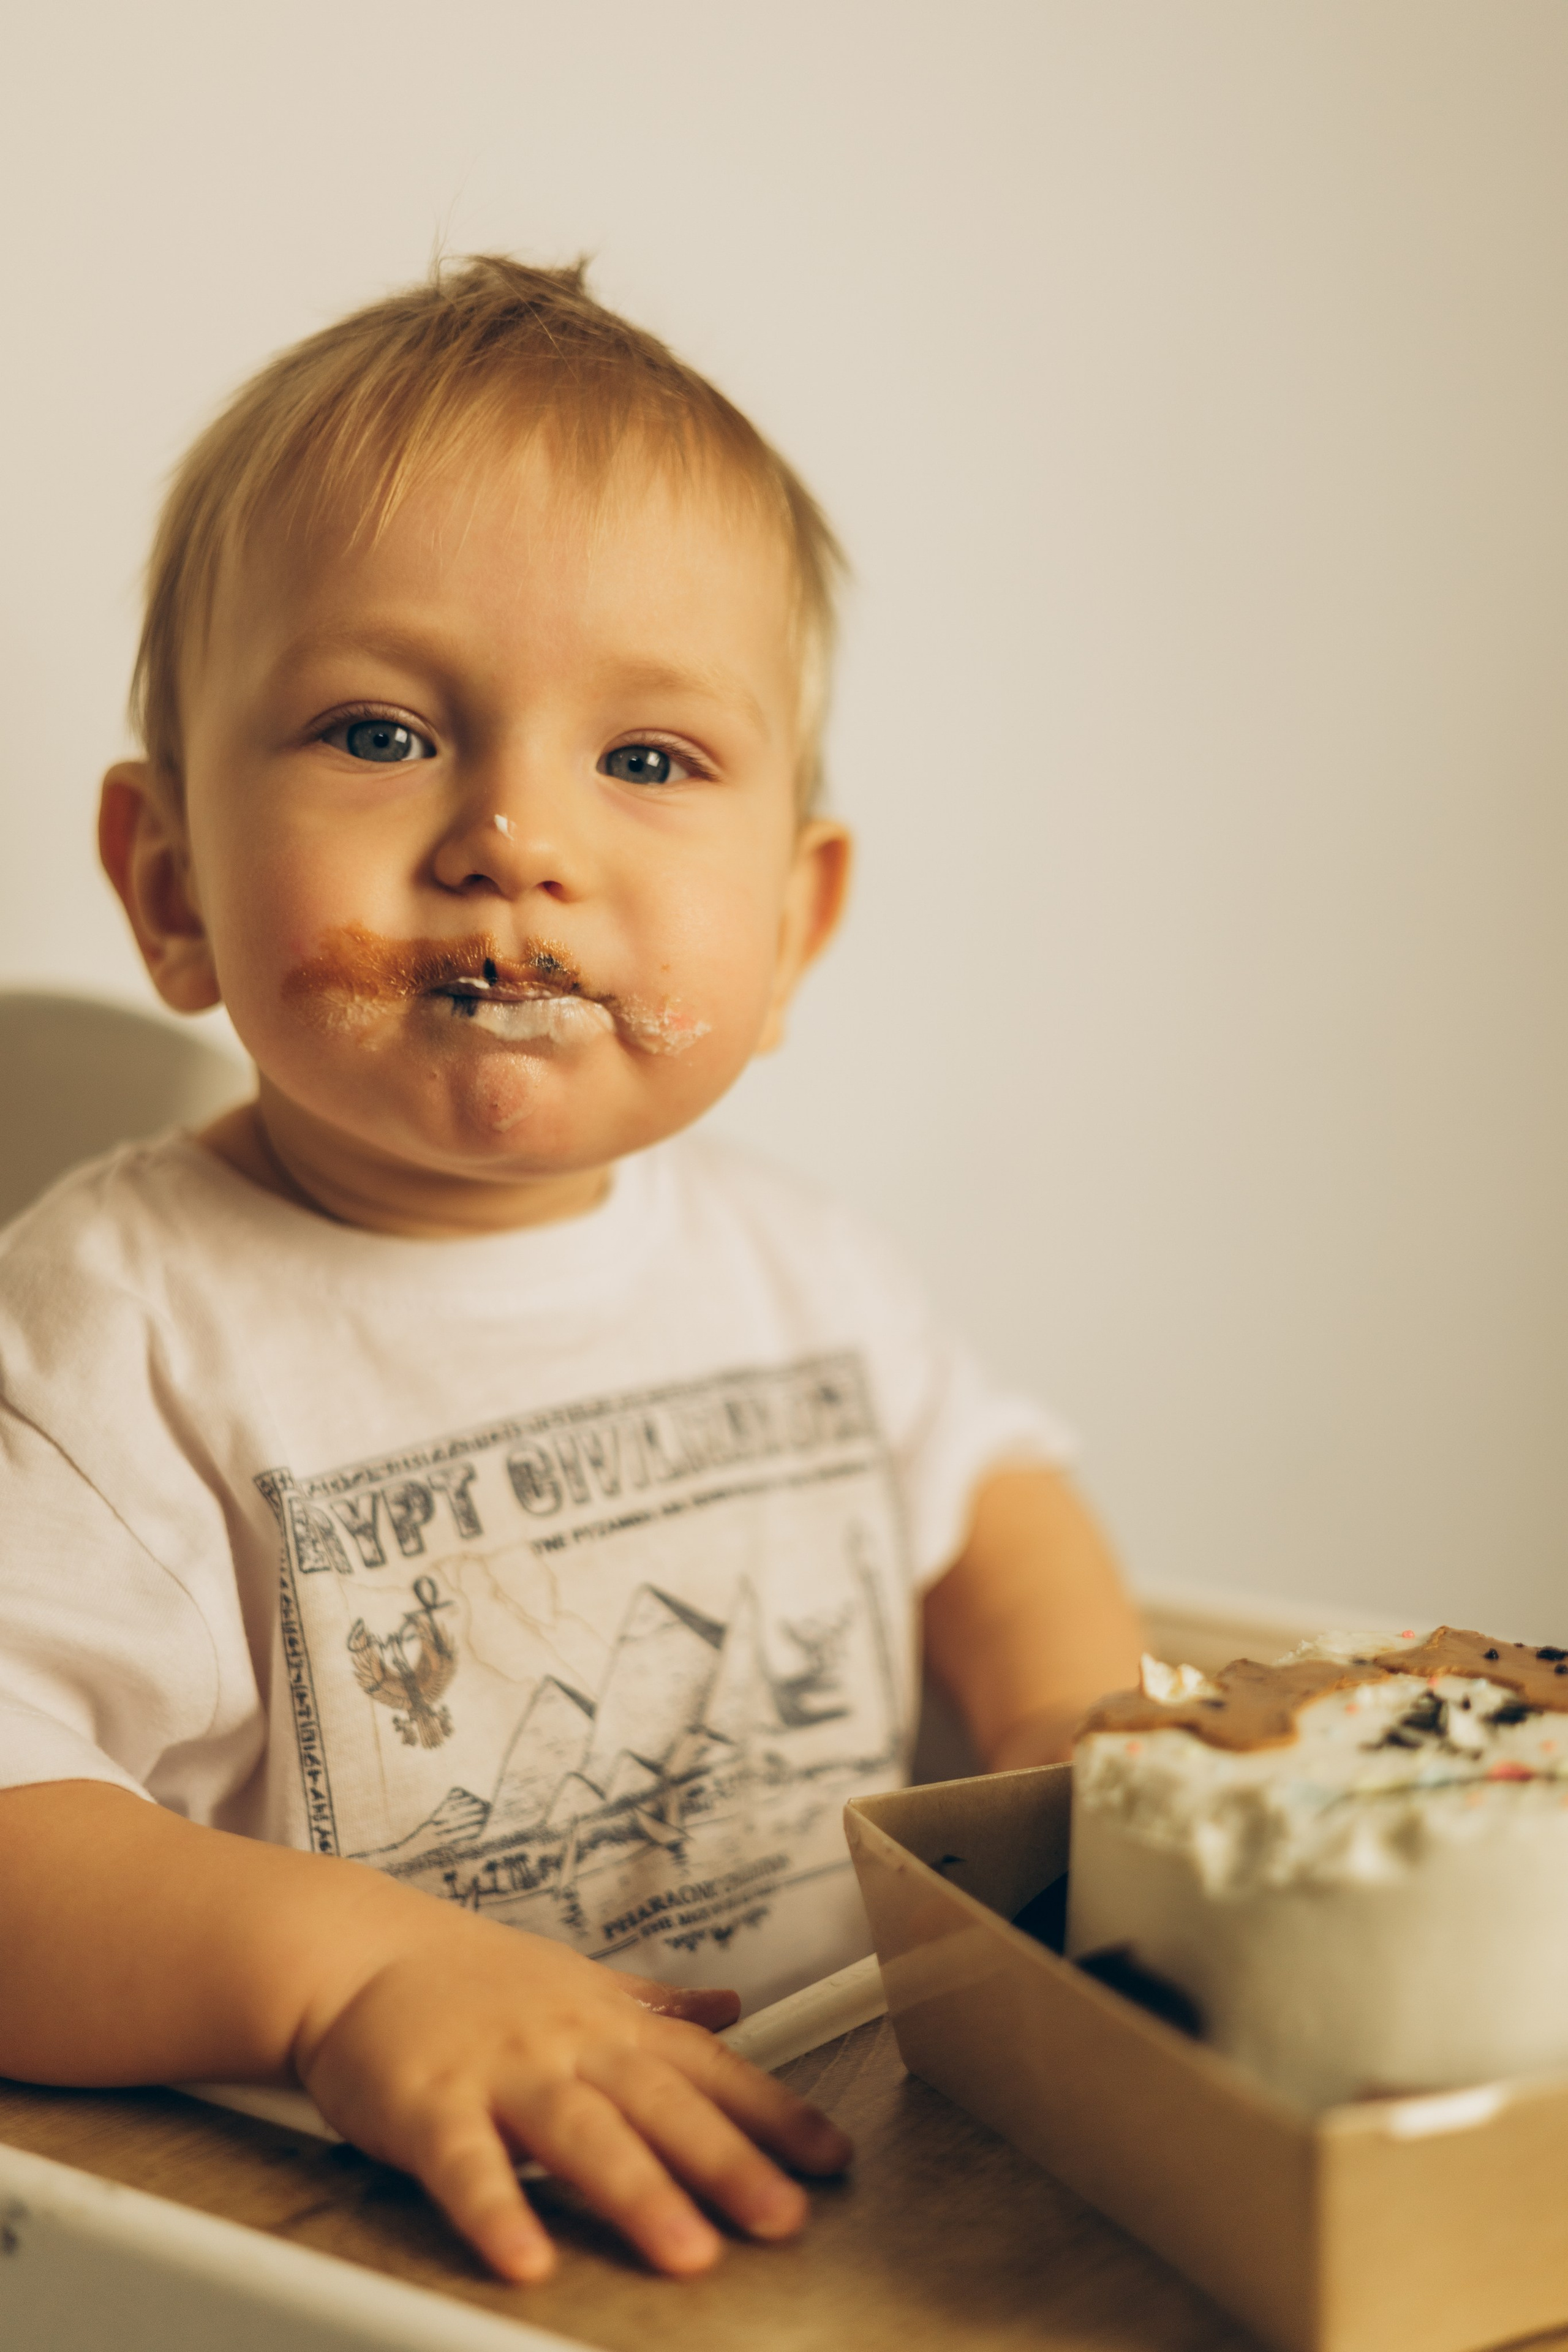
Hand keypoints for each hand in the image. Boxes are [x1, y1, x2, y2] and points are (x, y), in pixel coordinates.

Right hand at [296, 1910, 851, 2280]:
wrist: (356, 1950)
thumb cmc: (470, 1976)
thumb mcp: (576, 1981)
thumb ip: (654, 2005)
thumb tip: (731, 2005)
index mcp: (606, 2022)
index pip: (707, 2070)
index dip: (773, 2115)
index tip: (832, 2160)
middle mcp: (567, 2044)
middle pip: (660, 2106)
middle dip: (728, 2164)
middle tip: (785, 2218)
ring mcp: (500, 2071)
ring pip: (579, 2135)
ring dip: (636, 2194)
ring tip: (688, 2255)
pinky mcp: (429, 2105)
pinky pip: (467, 2165)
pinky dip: (497, 2211)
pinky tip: (529, 2258)